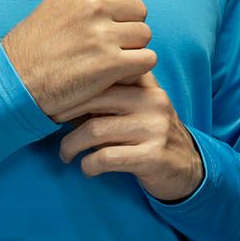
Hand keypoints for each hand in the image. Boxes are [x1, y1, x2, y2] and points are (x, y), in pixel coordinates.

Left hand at [50, 69, 203, 202]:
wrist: (188, 168)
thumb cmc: (149, 135)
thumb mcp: (137, 107)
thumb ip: (111, 94)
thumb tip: (64, 91)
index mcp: (146, 84)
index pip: (104, 72)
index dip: (73, 85)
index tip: (55, 99)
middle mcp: (153, 100)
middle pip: (95, 98)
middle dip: (65, 113)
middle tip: (51, 123)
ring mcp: (154, 128)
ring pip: (96, 130)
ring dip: (71, 145)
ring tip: (66, 154)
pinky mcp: (153, 156)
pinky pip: (107, 157)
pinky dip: (89, 165)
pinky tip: (87, 169)